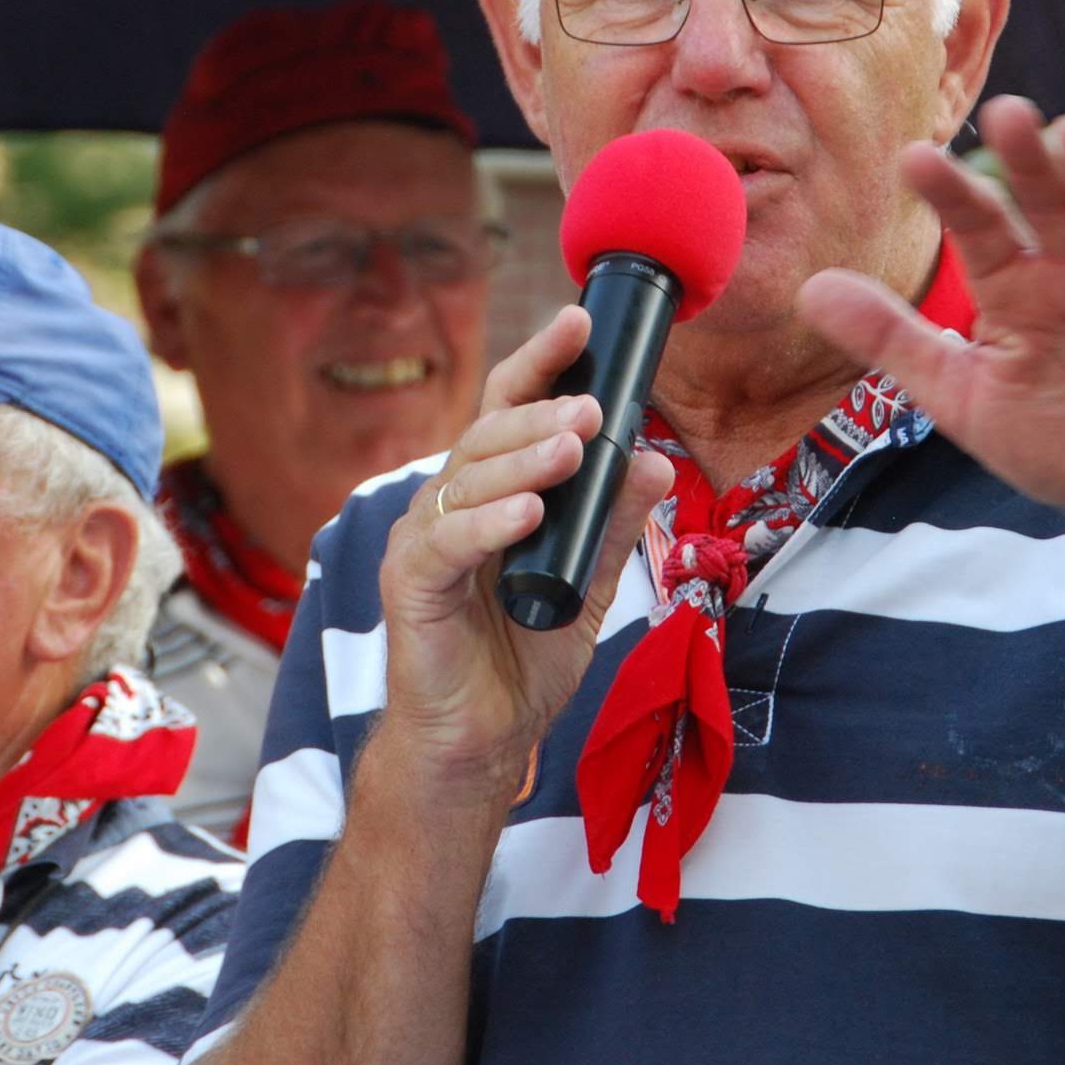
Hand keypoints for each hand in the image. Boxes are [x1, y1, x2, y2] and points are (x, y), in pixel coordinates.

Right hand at [375, 307, 670, 794]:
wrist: (479, 743)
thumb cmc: (523, 659)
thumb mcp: (592, 584)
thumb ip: (617, 523)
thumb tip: (656, 459)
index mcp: (490, 492)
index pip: (511, 409)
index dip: (541, 363)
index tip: (580, 321)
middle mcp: (449, 503)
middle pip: (489, 432)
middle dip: (542, 410)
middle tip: (593, 405)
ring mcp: (423, 540)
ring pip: (469, 476)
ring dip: (524, 457)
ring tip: (573, 444)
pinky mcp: (409, 583)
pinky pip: (448, 541)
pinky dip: (490, 523)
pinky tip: (529, 512)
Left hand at [795, 96, 1064, 531]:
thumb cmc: (1058, 436)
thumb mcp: (962, 396)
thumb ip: (892, 341)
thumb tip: (808, 289)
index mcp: (1015, 287)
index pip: (978, 228)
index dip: (951, 194)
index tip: (914, 158)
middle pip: (1049, 205)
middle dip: (1028, 161)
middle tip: (1006, 111)